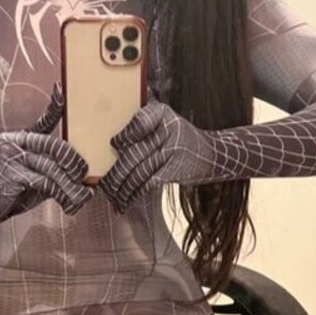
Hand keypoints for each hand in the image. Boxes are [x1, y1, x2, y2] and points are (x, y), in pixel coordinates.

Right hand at [0, 85, 91, 224]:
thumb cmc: (17, 190)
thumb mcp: (37, 175)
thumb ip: (54, 168)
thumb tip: (82, 173)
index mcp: (22, 138)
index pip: (44, 121)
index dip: (54, 107)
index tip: (60, 89)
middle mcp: (14, 141)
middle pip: (54, 145)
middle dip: (74, 163)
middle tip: (84, 176)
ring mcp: (10, 155)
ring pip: (51, 167)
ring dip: (70, 185)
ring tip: (82, 196)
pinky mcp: (10, 173)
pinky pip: (44, 181)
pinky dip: (60, 193)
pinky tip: (69, 202)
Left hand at [99, 99, 213, 212]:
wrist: (212, 154)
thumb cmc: (180, 138)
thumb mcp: (166, 122)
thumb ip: (143, 125)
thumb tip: (113, 144)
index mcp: (162, 113)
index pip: (139, 122)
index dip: (125, 136)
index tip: (114, 144)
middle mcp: (168, 129)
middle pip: (134, 152)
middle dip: (116, 171)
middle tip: (104, 183)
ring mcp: (172, 150)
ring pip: (138, 170)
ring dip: (122, 186)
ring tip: (112, 195)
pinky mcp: (174, 170)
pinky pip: (148, 183)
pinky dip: (135, 193)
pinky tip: (126, 200)